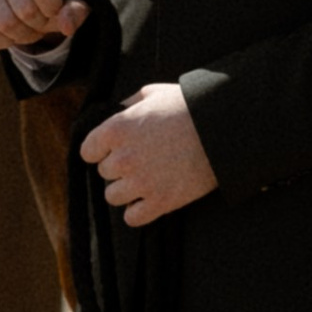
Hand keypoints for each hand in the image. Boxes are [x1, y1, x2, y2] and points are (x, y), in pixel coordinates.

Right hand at [0, 0, 87, 52]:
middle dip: (38, 25)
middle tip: (41, 22)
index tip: (56, 9)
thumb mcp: (74, 2)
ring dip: (21, 35)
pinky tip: (10, 34)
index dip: (52, 8)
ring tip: (27, 26)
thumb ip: (75, 11)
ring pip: (3, 23)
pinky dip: (1, 41)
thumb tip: (66, 25)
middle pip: (23, 9)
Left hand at [82, 80, 217, 226]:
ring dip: (126, 190)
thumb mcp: (153, 93)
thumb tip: (117, 113)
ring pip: (113, 196)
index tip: (114, 148)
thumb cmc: (188, 107)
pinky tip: (150, 199)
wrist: (223, 129)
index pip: (87, 151)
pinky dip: (138, 211)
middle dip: (119, 166)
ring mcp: (141, 183)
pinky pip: (132, 218)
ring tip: (145, 179)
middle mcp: (123, 158)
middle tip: (141, 159)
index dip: (101, 149)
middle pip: (104, 172)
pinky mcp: (161, 202)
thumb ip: (128, 105)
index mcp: (117, 129)